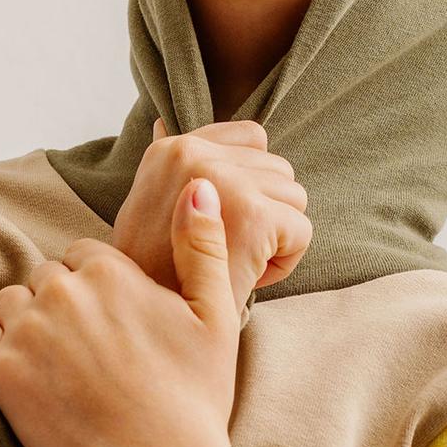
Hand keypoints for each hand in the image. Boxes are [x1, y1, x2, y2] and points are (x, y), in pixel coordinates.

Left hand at [0, 175, 243, 446]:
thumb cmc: (195, 400)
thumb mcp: (217, 317)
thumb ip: (203, 245)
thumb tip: (198, 187)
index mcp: (112, 270)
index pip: (83, 256)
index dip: (97, 290)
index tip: (112, 327)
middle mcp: (63, 290)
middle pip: (45, 278)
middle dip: (61, 307)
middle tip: (86, 355)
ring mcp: (27, 330)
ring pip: (10, 303)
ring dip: (25, 325)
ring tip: (57, 368)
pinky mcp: (0, 371)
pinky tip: (21, 373)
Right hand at [113, 117, 311, 306]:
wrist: (145, 325)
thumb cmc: (150, 273)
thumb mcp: (148, 206)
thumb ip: (169, 169)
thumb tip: (162, 121)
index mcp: (173, 148)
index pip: (253, 139)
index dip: (252, 183)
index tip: (224, 219)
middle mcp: (196, 154)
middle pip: (280, 169)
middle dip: (266, 213)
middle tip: (228, 250)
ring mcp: (225, 182)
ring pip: (295, 198)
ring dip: (277, 237)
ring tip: (237, 262)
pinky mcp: (253, 215)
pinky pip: (302, 231)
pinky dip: (285, 263)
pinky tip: (250, 277)